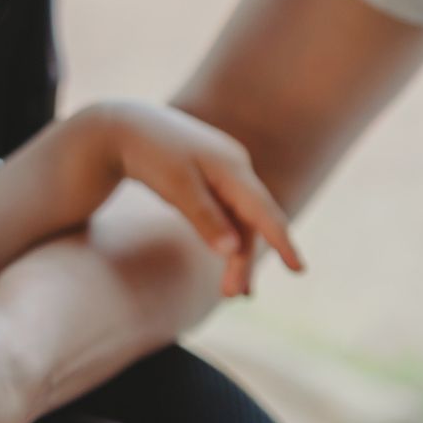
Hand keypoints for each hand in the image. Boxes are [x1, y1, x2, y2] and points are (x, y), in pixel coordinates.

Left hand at [78, 101, 302, 296]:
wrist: (124, 126)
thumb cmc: (149, 154)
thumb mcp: (176, 187)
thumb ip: (205, 218)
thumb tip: (233, 251)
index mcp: (232, 167)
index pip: (264, 211)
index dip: (282, 242)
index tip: (299, 271)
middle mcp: (236, 167)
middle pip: (251, 221)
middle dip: (245, 259)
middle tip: (236, 296)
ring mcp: (224, 171)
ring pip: (239, 219)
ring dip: (236, 253)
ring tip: (232, 293)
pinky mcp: (210, 178)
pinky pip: (227, 212)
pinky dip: (226, 237)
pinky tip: (227, 257)